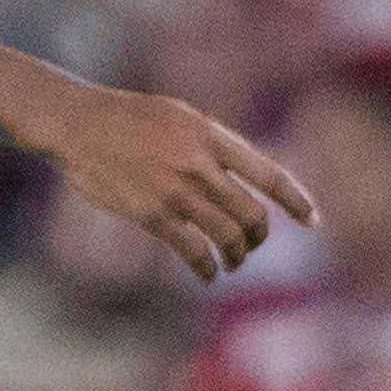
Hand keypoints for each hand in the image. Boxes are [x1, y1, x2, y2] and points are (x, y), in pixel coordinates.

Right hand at [34, 85, 315, 280]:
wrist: (77, 123)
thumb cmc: (126, 118)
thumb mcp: (179, 116)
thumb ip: (211, 144)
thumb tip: (240, 174)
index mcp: (213, 136)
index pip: (269, 174)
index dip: (297, 201)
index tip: (313, 222)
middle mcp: (202, 165)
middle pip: (254, 215)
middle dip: (259, 237)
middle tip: (250, 245)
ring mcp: (178, 191)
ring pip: (229, 237)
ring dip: (236, 258)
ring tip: (230, 264)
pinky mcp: (152, 215)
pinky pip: (194, 252)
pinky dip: (207, 269)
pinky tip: (206, 274)